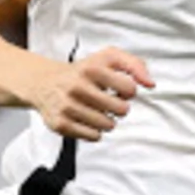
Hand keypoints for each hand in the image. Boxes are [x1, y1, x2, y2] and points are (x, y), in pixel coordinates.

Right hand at [27, 48, 153, 141]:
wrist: (44, 83)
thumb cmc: (83, 71)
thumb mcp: (108, 58)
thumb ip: (135, 65)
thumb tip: (150, 84)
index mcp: (91, 68)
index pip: (130, 88)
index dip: (128, 91)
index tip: (118, 89)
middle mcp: (77, 87)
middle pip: (121, 110)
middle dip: (119, 107)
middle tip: (107, 102)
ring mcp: (67, 106)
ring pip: (108, 125)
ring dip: (107, 120)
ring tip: (96, 111)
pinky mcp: (60, 124)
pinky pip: (93, 136)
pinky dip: (94, 131)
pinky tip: (86, 120)